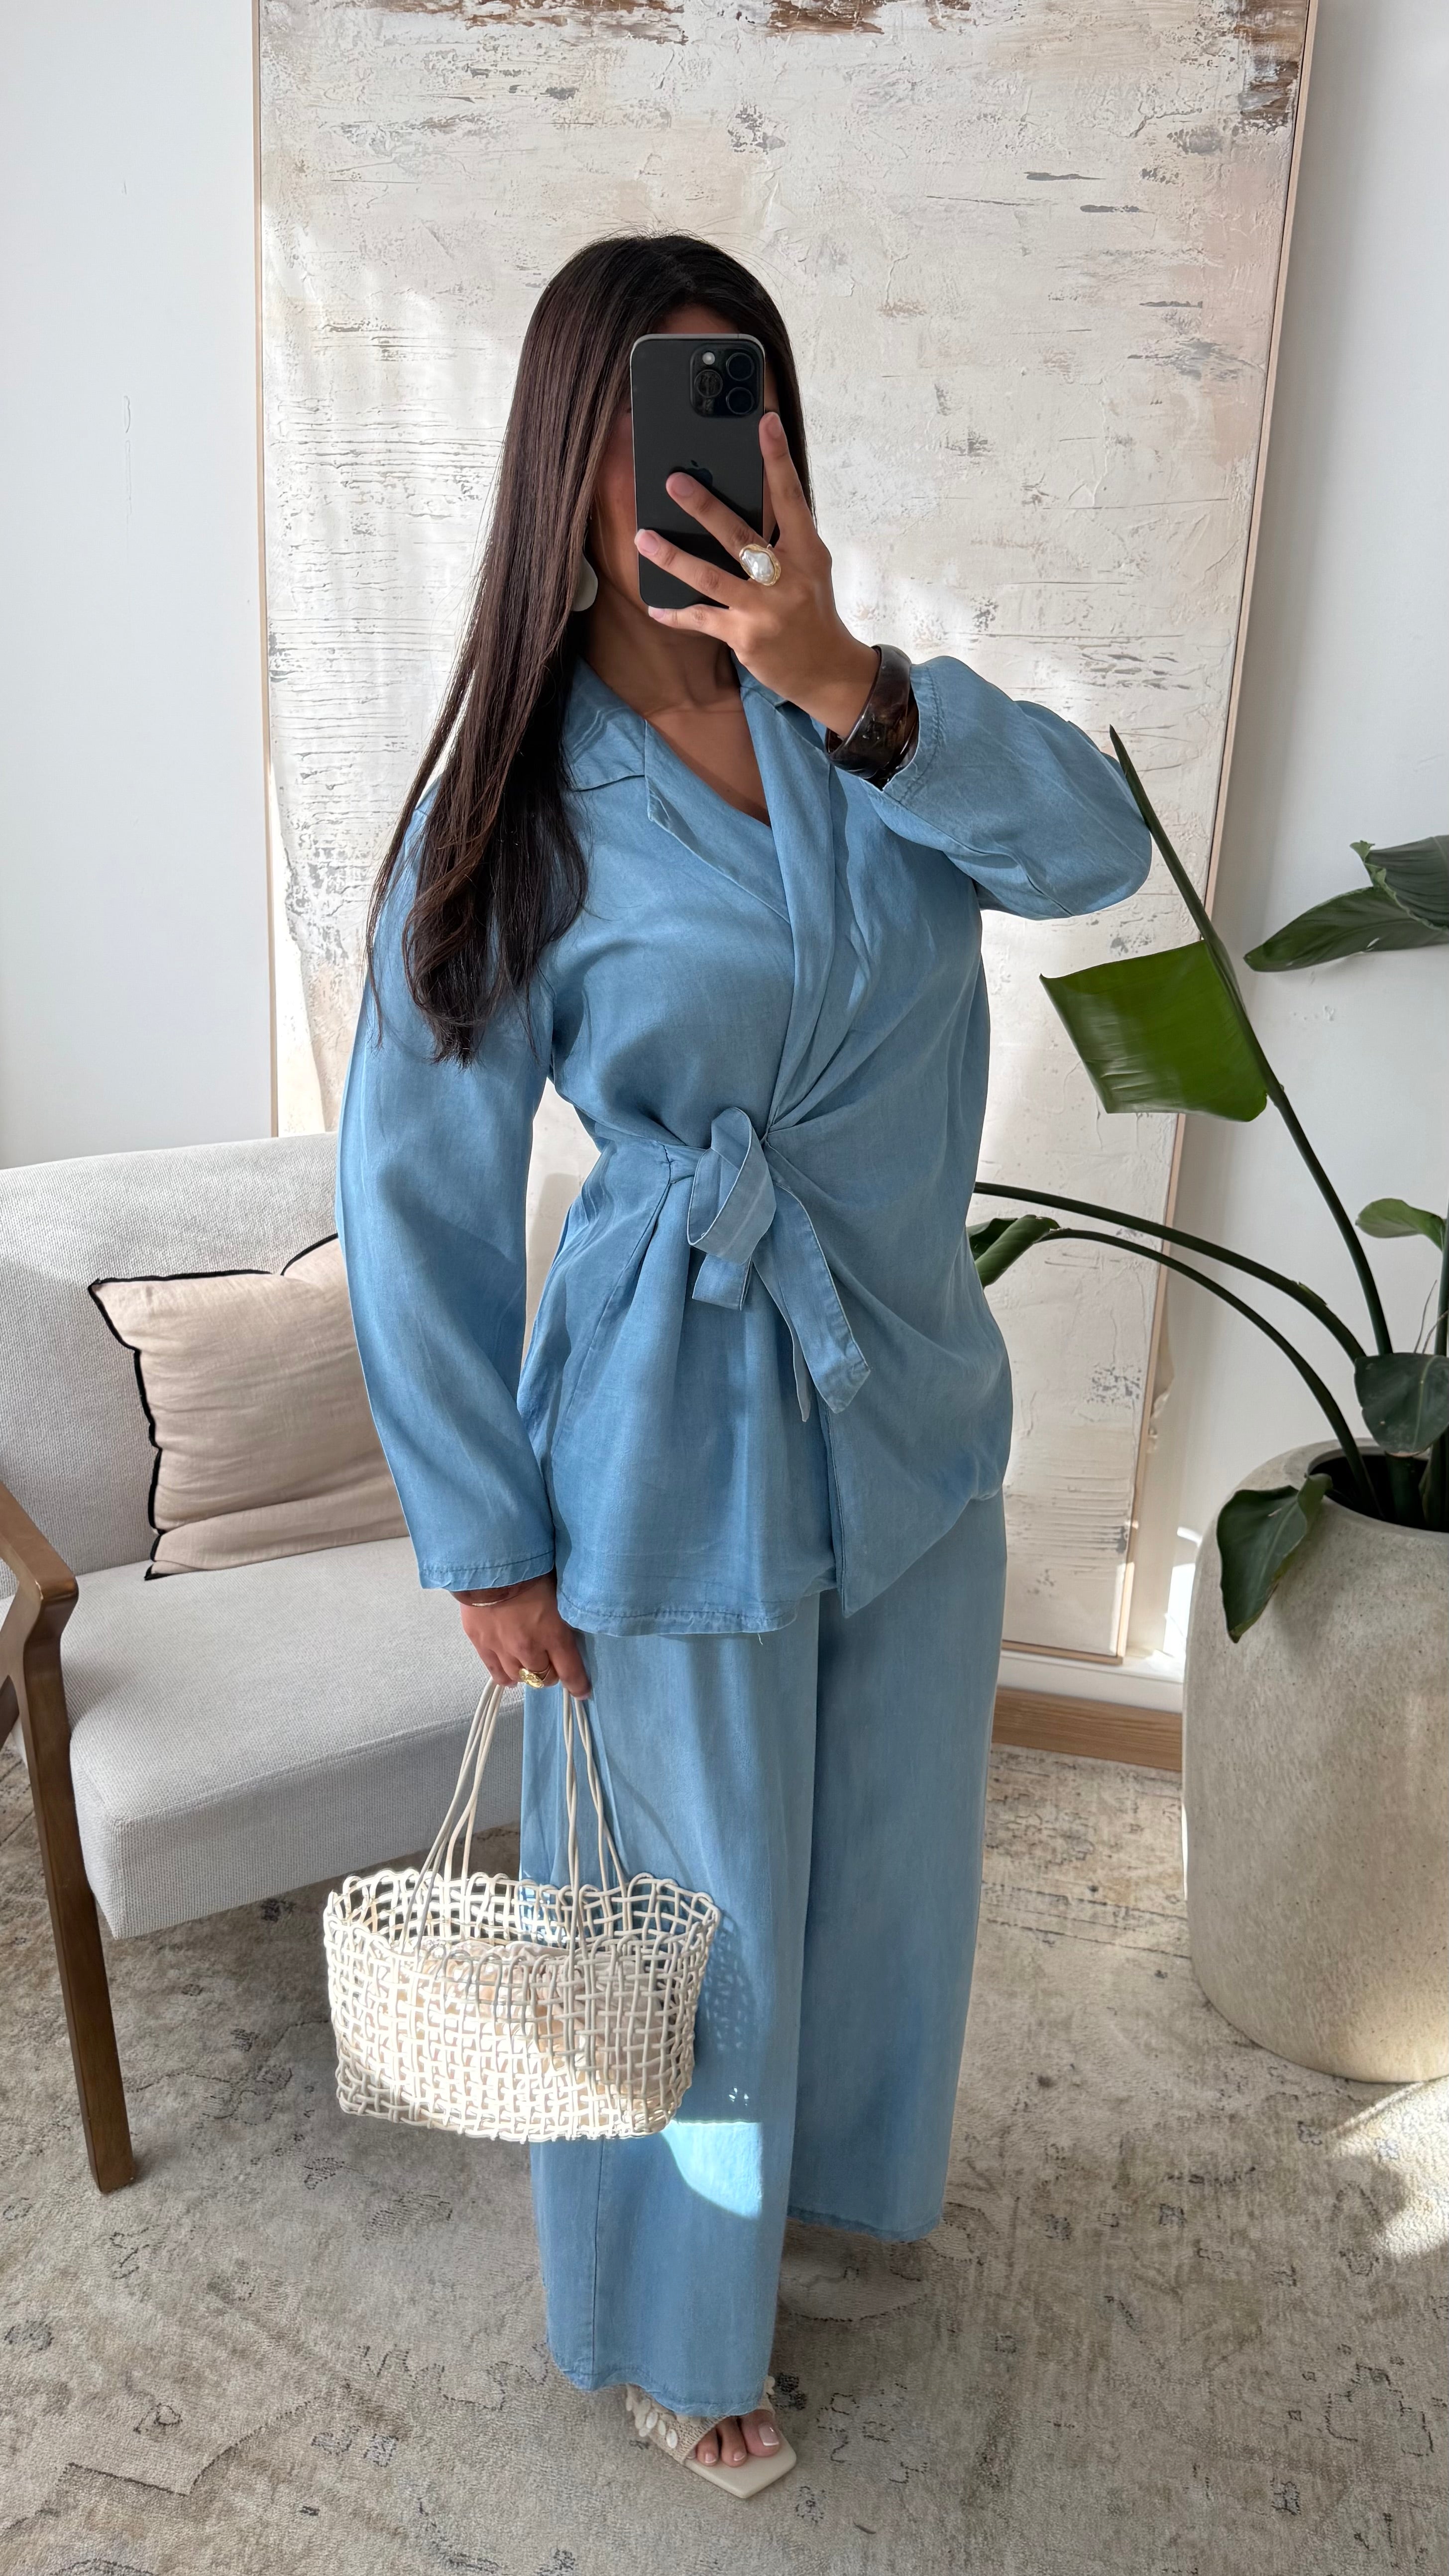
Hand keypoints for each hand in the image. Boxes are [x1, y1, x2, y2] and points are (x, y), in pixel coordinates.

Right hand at [453, 1571, 590, 1696]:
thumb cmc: (531, 1567)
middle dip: (551, 1673)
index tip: (583, 1691)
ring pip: (520, 1678)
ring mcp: (503, 1649)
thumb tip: (572, 1624)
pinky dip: (506, 1676)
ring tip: (529, 1664)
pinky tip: (510, 1674)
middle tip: (551, 1662)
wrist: (489, 1562)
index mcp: (554, 1634)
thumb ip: (565, 1613)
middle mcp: (529, 1648)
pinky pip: (497, 1673)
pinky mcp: (481, 1644)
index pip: (571, 1672)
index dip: (579, 1685)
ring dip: (528, 1673)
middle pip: (544, 1678)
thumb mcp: (559, 1589)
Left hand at [635, 411, 878, 737]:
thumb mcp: (809, 569)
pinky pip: (702, 619)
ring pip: (710, 576)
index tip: (765, 423)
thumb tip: (739, 507)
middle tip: (673, 481)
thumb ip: (781, 540)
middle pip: (738, 534)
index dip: (777, 459)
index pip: (791, 497)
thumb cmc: (812, 612)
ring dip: (673, 557)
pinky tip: (656, 605)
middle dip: (703, 506)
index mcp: (807, 552)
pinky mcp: (745, 637)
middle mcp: (786, 578)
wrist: (827, 671)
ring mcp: (764, 609)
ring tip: (644, 538)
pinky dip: (677, 613)